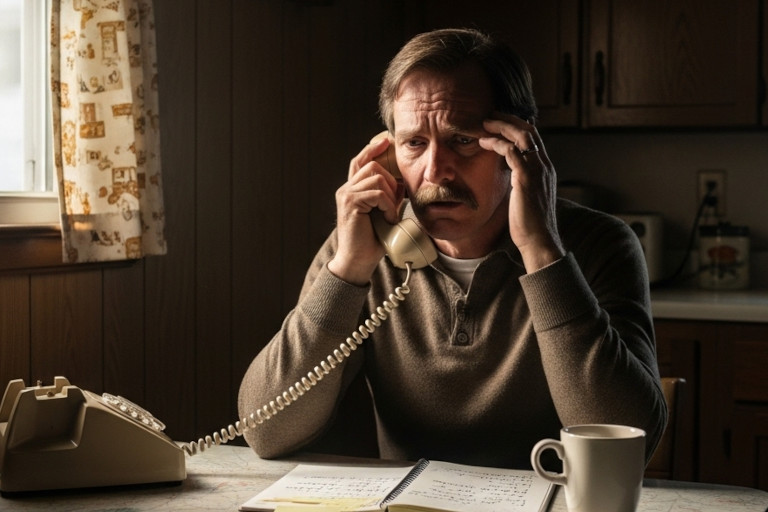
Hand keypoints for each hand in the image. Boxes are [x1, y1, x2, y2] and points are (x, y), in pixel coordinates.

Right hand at [328, 136, 403, 284]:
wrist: (357, 261)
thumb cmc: (371, 241)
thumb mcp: (385, 214)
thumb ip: (390, 198)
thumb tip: (402, 184)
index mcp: (352, 190)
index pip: (360, 161)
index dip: (372, 149)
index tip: (386, 141)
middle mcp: (346, 189)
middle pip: (373, 166)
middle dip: (391, 182)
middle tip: (393, 206)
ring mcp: (346, 195)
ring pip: (377, 177)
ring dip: (391, 196)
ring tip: (389, 215)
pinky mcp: (350, 203)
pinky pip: (378, 193)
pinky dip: (388, 205)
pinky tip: (387, 219)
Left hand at [479, 115, 564, 272]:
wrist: (539, 241)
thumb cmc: (530, 225)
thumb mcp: (526, 198)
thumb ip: (521, 183)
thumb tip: (510, 178)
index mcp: (545, 169)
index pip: (534, 138)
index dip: (517, 126)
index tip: (499, 122)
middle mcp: (544, 166)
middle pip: (529, 130)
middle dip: (509, 119)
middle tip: (490, 114)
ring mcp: (537, 171)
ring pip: (522, 136)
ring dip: (501, 126)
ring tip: (484, 122)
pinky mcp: (526, 179)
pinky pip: (511, 151)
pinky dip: (496, 143)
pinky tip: (483, 142)